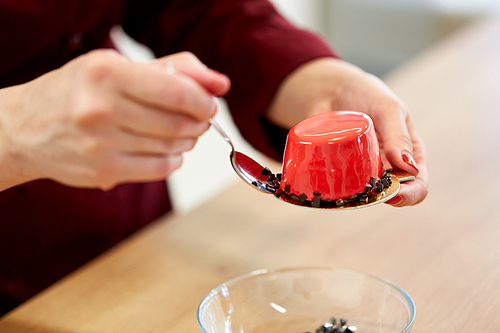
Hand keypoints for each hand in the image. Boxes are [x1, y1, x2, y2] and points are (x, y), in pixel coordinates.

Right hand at [0, 50, 230, 190]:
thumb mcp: (117, 66)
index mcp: (105, 74)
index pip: (177, 92)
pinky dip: (173, 159)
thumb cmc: (78, 92)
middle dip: (199, 122)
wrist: (25, 129)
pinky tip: (166, 150)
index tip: (209, 103)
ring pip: (171, 147)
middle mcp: (100, 109)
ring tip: (181, 131)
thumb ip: (173, 69)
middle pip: (177, 123)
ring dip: (187, 140)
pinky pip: (159, 169)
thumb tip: (220, 82)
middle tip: (199, 118)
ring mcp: (100, 145)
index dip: (203, 101)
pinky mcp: (103, 172)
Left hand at [265, 57, 427, 206]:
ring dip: (356, 198)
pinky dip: (333, 192)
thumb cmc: (366, 94)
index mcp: (408, 154)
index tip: (392, 195)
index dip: (409, 195)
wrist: (332, 89)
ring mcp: (362, 172)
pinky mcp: (338, 172)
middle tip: (366, 193)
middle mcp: (387, 168)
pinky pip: (338, 190)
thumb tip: (411, 169)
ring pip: (363, 196)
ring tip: (345, 188)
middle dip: (379, 198)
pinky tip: (325, 187)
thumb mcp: (388, 109)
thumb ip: (399, 136)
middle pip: (390, 195)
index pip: (418, 184)